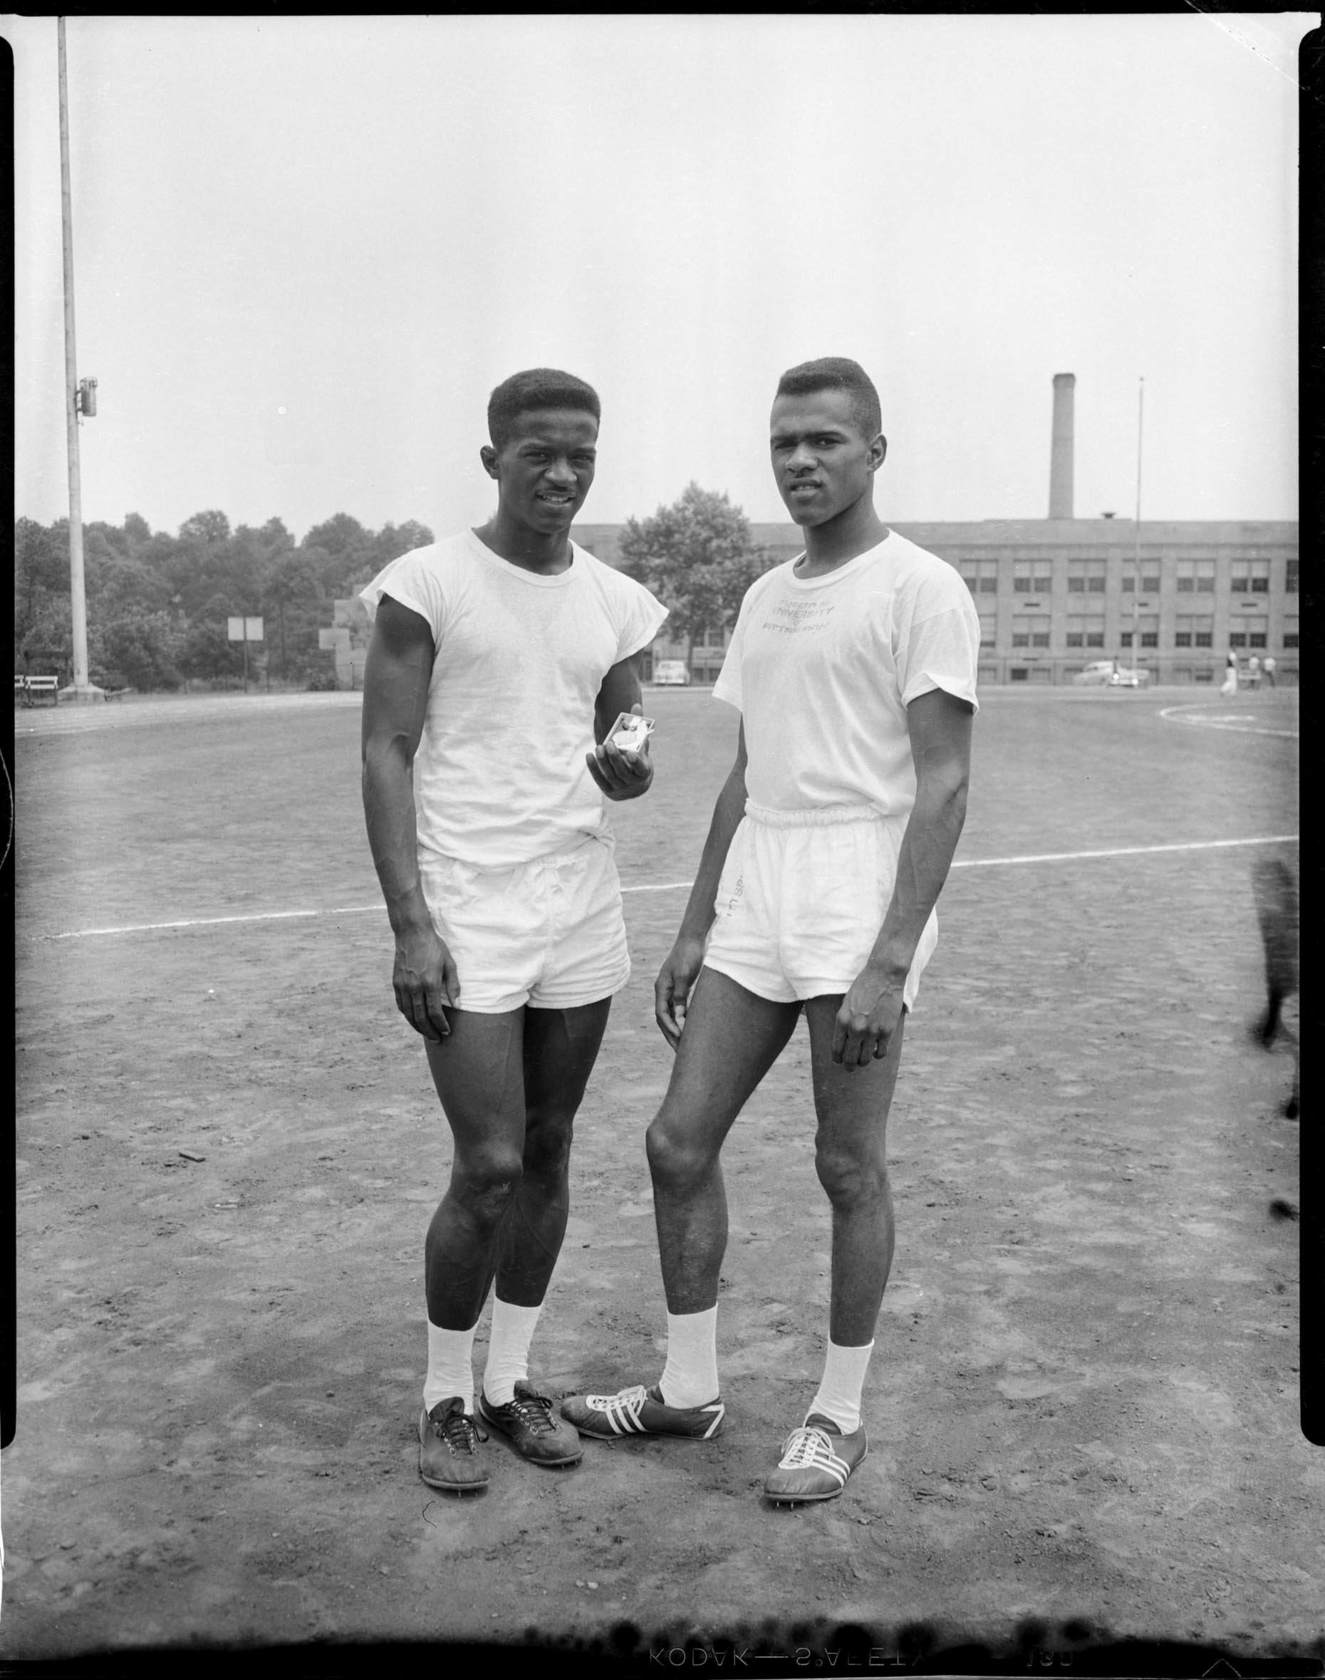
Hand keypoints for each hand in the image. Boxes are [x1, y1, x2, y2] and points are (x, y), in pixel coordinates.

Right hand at [393, 923, 459, 1041]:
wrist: (412, 932)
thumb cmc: (434, 947)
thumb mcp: (449, 964)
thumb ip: (453, 986)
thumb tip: (457, 1006)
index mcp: (430, 982)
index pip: (435, 1012)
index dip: (441, 1025)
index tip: (446, 1032)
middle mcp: (414, 986)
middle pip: (420, 1017)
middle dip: (430, 1031)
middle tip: (437, 1039)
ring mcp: (403, 985)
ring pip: (408, 1014)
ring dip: (418, 1027)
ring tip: (427, 1033)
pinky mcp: (396, 982)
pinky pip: (401, 1005)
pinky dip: (407, 1015)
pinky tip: (414, 1019)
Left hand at [586, 703, 653, 801]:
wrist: (633, 781)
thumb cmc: (636, 756)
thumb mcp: (639, 744)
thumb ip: (637, 727)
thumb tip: (636, 706)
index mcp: (644, 772)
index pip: (641, 769)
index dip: (636, 762)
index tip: (630, 753)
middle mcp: (633, 783)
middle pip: (623, 772)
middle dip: (615, 758)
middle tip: (609, 744)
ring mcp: (621, 788)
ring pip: (611, 775)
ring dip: (603, 762)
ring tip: (598, 748)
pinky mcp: (609, 790)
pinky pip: (600, 780)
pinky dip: (594, 768)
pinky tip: (589, 756)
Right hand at [654, 934, 705, 1049]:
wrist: (694, 938)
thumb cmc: (689, 954)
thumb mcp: (685, 974)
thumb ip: (681, 995)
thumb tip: (679, 1017)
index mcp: (661, 988)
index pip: (661, 1014)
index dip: (670, 1028)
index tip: (680, 1039)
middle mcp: (664, 991)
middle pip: (664, 1019)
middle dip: (671, 1036)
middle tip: (682, 1053)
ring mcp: (672, 990)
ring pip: (671, 1016)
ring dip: (677, 1031)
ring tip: (687, 1047)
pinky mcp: (681, 989)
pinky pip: (680, 1010)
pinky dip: (684, 1021)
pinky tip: (693, 1030)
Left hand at [831, 965, 904, 1069]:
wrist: (884, 976)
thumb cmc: (863, 988)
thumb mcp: (846, 1004)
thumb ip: (844, 1023)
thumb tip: (844, 1042)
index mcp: (842, 1020)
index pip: (836, 1049)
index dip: (837, 1058)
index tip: (839, 1060)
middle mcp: (855, 1028)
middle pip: (850, 1058)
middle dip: (849, 1065)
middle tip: (851, 1067)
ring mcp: (872, 1031)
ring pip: (865, 1059)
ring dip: (864, 1061)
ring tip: (864, 1058)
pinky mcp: (887, 1031)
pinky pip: (881, 1053)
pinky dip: (878, 1054)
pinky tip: (877, 1049)